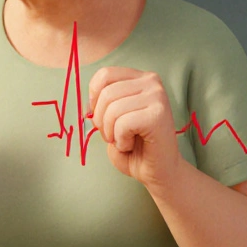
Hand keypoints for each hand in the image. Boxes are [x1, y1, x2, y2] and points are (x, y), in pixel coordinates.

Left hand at [87, 67, 184, 188]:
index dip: (94, 98)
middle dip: (101, 121)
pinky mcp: (158, 115)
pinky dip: (121, 140)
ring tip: (124, 140)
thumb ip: (101, 102)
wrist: (158, 171)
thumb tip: (88, 102)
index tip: (101, 117)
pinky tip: (132, 144)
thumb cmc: (134, 146)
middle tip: (113, 135)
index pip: (105, 74)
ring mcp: (157, 97)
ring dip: (111, 132)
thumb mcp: (112, 117)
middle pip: (106, 93)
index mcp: (140, 78)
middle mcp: (152, 82)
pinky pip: (123, 124)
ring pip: (113, 110)